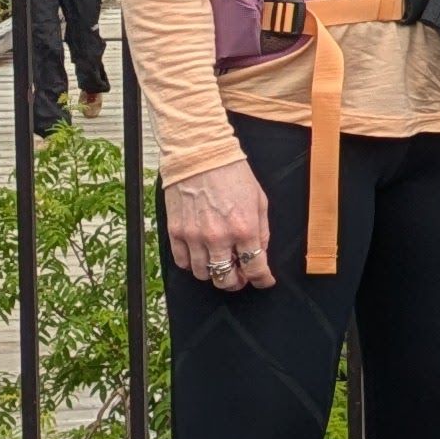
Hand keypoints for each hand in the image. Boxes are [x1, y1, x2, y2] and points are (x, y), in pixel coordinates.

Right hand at [164, 160, 273, 290]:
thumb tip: (259, 254)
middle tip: (240, 277)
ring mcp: (194, 236)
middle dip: (236, 282)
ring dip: (214, 274)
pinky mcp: (175, 232)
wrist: (200, 156)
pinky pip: (183, 263)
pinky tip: (201, 256)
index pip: (255, 268)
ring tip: (220, 264)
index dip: (262, 279)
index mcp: (244, 228)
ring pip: (203, 274)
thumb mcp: (259, 201)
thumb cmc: (233, 174)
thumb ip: (262, 231)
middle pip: (226, 279)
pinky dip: (193, 265)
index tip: (264, 281)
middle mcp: (218, 237)